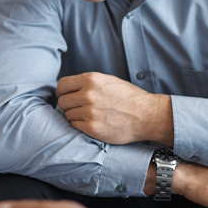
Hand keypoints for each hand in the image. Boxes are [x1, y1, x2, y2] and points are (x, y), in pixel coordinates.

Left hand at [56, 72, 172, 145]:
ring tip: (88, 116)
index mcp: (91, 79)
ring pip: (68, 115)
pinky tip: (92, 123)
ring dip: (75, 116)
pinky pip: (75, 126)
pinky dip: (80, 126)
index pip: (62, 85)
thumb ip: (88, 83)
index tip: (64, 96)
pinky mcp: (93, 128)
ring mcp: (90, 112)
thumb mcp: (108, 81)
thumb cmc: (129, 98)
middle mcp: (88, 94)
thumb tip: (69, 88)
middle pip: (62, 102)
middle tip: (78, 109)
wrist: (147, 115)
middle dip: (68, 105)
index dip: (61, 92)